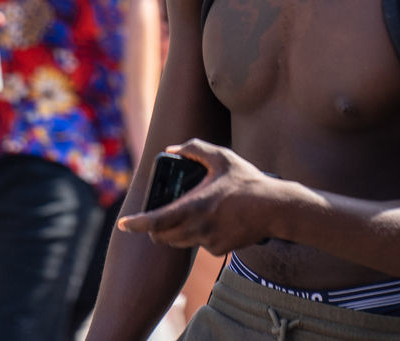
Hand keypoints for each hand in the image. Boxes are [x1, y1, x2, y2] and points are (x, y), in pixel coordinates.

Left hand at [117, 139, 278, 254]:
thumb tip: (171, 149)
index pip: (156, 221)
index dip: (136, 223)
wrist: (274, 208)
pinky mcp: (219, 250)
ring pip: (179, 242)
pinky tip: (215, 222)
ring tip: (187, 216)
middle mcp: (198, 228)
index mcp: (194, 206)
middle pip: (162, 237)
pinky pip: (200, 245)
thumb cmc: (248, 181)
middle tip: (155, 218)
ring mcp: (208, 242)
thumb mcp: (223, 158)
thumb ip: (195, 150)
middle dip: (154, 229)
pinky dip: (199, 236)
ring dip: (174, 233)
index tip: (124, 223)